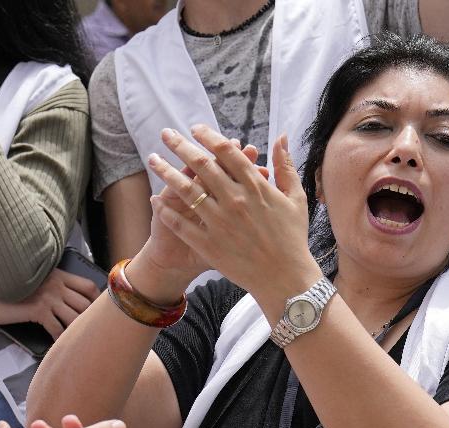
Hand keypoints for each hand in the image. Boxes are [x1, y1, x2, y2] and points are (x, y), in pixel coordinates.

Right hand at [0, 270, 99, 337]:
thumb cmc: (8, 291)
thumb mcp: (34, 283)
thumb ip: (52, 287)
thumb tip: (68, 302)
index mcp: (57, 274)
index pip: (88, 286)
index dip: (97, 300)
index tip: (99, 313)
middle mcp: (55, 283)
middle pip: (85, 303)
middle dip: (91, 320)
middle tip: (93, 334)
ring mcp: (47, 296)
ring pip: (74, 317)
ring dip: (78, 331)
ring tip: (80, 342)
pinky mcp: (37, 310)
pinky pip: (56, 328)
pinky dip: (60, 340)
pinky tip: (59, 346)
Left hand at [147, 125, 322, 307]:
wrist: (284, 279)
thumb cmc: (292, 237)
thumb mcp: (296, 198)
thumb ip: (285, 166)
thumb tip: (281, 136)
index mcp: (256, 187)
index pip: (227, 153)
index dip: (209, 137)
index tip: (195, 128)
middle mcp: (235, 201)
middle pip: (202, 165)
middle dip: (181, 146)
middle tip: (166, 134)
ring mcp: (219, 222)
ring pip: (186, 191)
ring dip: (166, 172)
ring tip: (153, 159)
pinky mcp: (208, 244)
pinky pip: (180, 223)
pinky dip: (165, 210)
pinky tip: (154, 199)